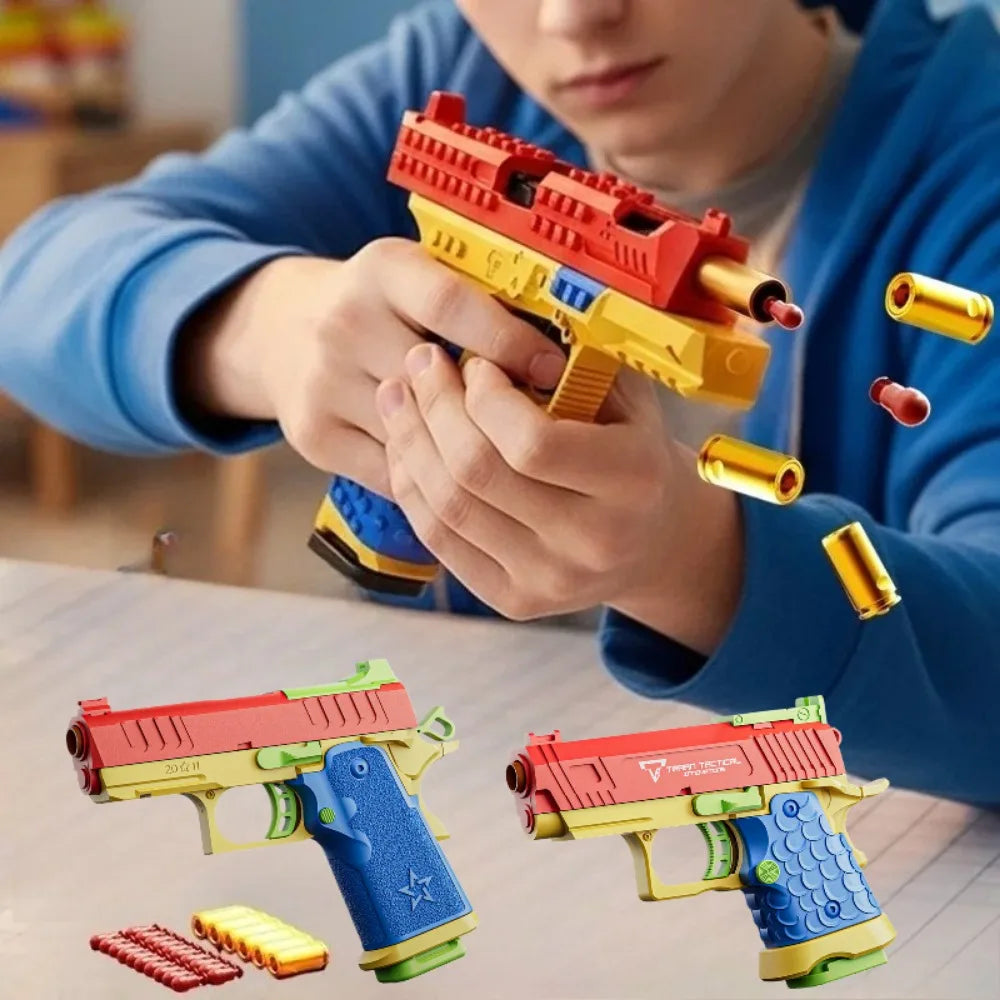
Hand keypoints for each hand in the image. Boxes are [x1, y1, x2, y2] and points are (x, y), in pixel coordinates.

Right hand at [175, 241, 566, 495]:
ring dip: (466, 449)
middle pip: (437, 379)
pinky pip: (393, 473)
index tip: (555, 372)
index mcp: (384, 269)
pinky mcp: (312, 434)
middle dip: (495, 406)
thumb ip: (478, 300)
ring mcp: (323, 381)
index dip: (511, 342)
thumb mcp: (418, 278)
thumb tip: (564, 343)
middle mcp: (345, 320)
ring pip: (418, 434)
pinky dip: (430, 480)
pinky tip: (457, 474)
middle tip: (543, 427)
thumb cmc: (379, 308)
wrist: (278, 332)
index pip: (454, 305)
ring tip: (506, 455)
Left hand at [376, 343, 743, 650]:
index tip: (474, 362)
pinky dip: (412, 486)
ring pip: (448, 506)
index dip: (486, 396)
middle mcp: (593, 541)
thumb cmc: (630, 448)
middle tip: (419, 364)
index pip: (533, 443)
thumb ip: (573, 362)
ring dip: (410, 442)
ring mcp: (549, 580)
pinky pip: (440, 538)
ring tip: (398, 396)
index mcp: (633, 482)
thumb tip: (491, 315)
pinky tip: (406, 446)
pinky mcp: (513, 600)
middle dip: (434, 407)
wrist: (650, 540)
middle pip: (477, 473)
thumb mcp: (625, 395)